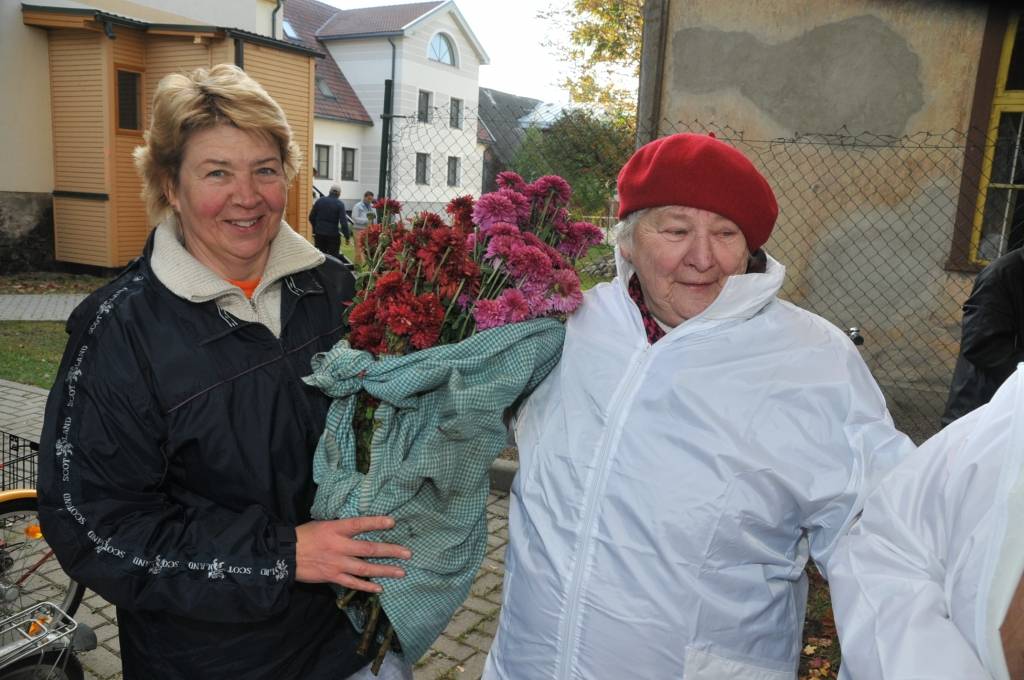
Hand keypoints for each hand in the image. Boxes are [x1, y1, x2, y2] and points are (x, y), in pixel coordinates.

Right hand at [295, 516, 410, 591]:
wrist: (286, 555)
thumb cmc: (305, 536)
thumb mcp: (323, 525)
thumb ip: (342, 528)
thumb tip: (361, 528)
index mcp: (335, 529)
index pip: (359, 524)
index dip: (376, 523)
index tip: (392, 522)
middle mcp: (339, 546)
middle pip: (369, 549)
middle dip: (390, 551)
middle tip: (408, 553)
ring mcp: (337, 563)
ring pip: (365, 568)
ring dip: (384, 570)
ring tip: (401, 572)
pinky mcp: (332, 577)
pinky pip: (353, 583)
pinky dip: (367, 586)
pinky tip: (380, 588)